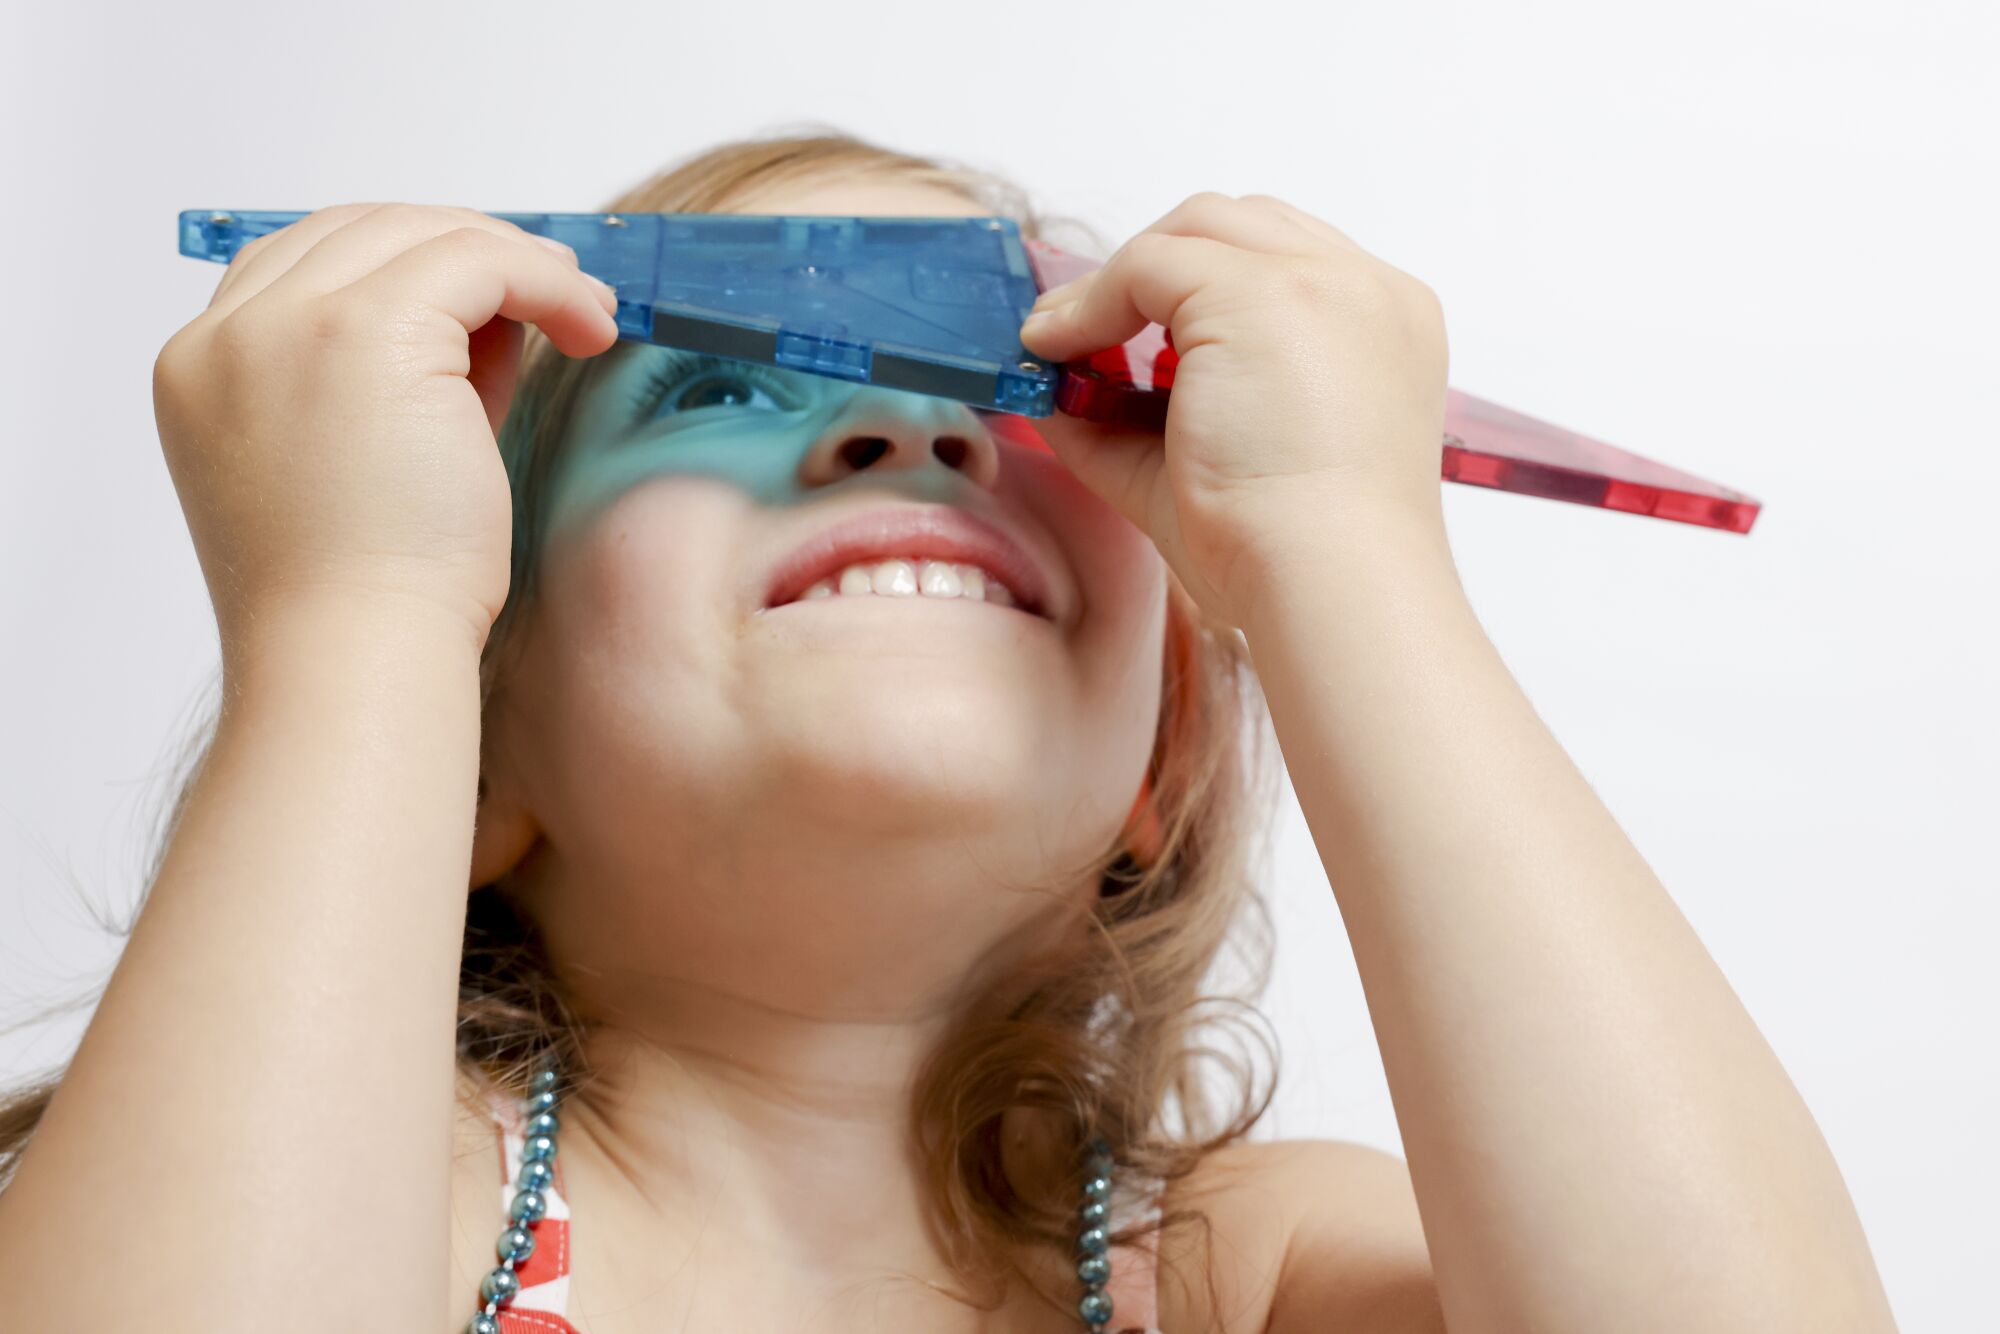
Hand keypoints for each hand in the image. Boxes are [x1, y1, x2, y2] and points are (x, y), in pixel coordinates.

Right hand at [151, 202, 620, 659]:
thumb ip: (414, 376)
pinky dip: (546, 279)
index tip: (490, 295)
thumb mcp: (372, 462)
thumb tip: (497, 314)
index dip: (407, 263)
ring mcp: (286, 325)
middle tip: (554, 286)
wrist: (354, 663)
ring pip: (421, 231)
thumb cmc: (371, 598)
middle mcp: (228, 336)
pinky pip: (476, 259)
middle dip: (466, 248)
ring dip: (516, 260)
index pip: (306, 262)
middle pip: (359, 228)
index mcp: (203, 369)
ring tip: (586, 308)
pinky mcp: (365, 331)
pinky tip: (591, 325)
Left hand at [1019, 192, 1450, 630]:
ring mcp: (1320, 282)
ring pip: (1197, 228)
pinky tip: (1056, 349)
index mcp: (1382, 335)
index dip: (1196, 290)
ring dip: (1125, 278)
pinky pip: (1148, 263)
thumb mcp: (1201, 470)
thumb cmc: (1286, 557)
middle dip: (1158, 268)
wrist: (1329, 584)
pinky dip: (1091, 302)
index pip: (1282, 267)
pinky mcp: (1260, 291)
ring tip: (1064, 343)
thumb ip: (1131, 422)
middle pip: (1243, 227)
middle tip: (1084, 334)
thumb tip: (1051, 389)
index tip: (1127, 338)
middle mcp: (1367, 292)